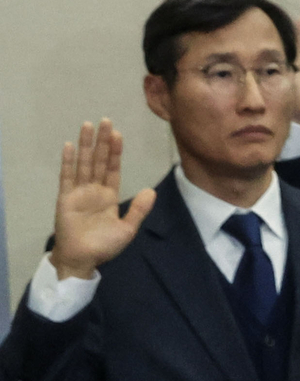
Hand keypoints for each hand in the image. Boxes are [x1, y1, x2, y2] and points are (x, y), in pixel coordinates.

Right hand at [51, 119, 154, 279]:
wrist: (83, 259)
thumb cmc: (104, 246)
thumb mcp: (127, 229)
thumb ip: (138, 210)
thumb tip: (151, 191)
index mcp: (109, 196)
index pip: (113, 169)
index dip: (115, 152)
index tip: (118, 135)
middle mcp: (94, 190)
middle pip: (99, 161)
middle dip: (103, 142)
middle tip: (107, 121)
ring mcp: (79, 192)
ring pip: (84, 163)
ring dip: (86, 145)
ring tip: (89, 125)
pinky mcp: (65, 197)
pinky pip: (67, 176)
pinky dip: (68, 161)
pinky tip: (70, 146)